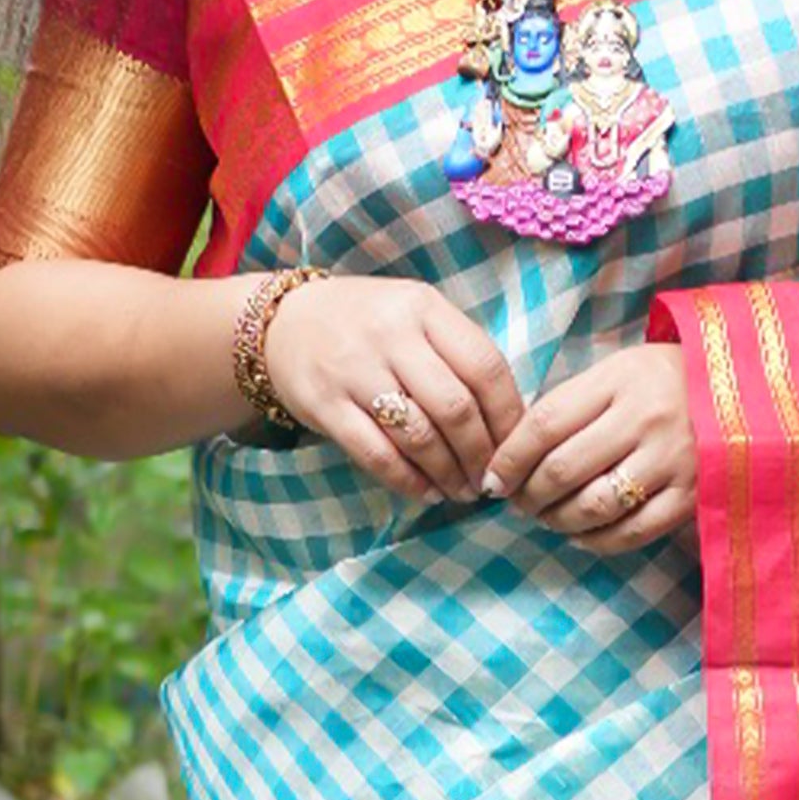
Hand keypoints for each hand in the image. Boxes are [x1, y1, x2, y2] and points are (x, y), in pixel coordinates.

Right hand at [258, 273, 523, 503]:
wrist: (282, 323)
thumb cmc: (366, 324)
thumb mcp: (414, 315)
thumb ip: (456, 352)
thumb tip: (509, 417)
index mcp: (423, 308)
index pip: (485, 366)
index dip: (508, 416)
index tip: (516, 446)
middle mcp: (390, 335)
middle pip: (455, 407)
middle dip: (480, 454)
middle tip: (489, 480)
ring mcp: (354, 370)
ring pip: (418, 435)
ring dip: (448, 473)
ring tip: (462, 491)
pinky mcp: (325, 404)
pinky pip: (375, 453)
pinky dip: (407, 480)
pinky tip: (426, 491)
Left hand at [476, 339, 696, 553]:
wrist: (742, 390)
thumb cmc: (663, 382)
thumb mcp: (616, 373)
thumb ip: (570, 407)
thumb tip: (512, 455)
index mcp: (619, 380)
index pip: (545, 424)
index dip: (509, 459)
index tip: (492, 479)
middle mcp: (646, 419)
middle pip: (563, 470)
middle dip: (527, 495)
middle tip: (517, 502)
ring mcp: (672, 461)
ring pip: (593, 506)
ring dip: (556, 520)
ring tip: (546, 517)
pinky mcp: (691, 496)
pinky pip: (631, 532)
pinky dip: (595, 541)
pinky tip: (580, 534)